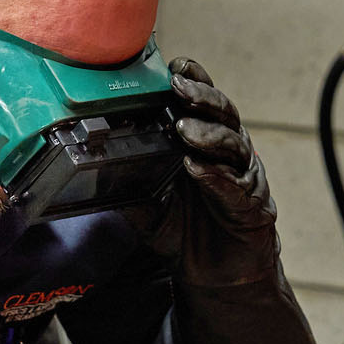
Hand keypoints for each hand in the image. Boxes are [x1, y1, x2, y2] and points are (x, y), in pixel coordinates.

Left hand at [132, 58, 280, 288]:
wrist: (216, 278)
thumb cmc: (186, 232)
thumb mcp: (146, 204)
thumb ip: (127, 181)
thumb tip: (90, 165)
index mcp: (206, 142)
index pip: (201, 103)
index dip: (193, 80)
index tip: (174, 66)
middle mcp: (229, 153)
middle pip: (223, 114)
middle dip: (201, 97)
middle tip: (178, 87)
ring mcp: (244, 178)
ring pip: (232, 145)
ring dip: (208, 134)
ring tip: (183, 129)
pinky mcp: (253, 207)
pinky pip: (235, 186)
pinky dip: (216, 175)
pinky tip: (197, 167)